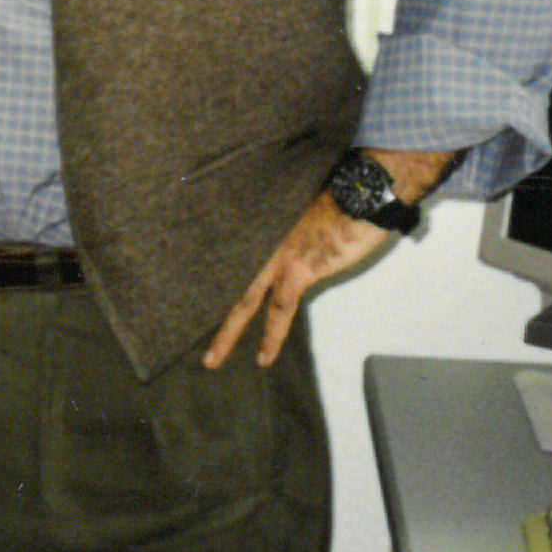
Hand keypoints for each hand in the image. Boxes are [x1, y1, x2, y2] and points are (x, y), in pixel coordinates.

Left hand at [198, 148, 445, 369]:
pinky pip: (280, 309)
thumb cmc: (346, 196)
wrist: (368, 190)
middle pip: (227, 280)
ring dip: (227, 333)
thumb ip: (290, 227)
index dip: (216, 276)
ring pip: (244, 300)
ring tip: (212, 360)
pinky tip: (263, 358)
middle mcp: (263, 239)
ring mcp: (278, 253)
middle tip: (184, 334)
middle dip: (207, 310)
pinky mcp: (300, 267)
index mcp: (262, 226)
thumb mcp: (307, 210)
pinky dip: (271, 336)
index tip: (198, 294)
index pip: (232, 256)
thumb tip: (291, 242)